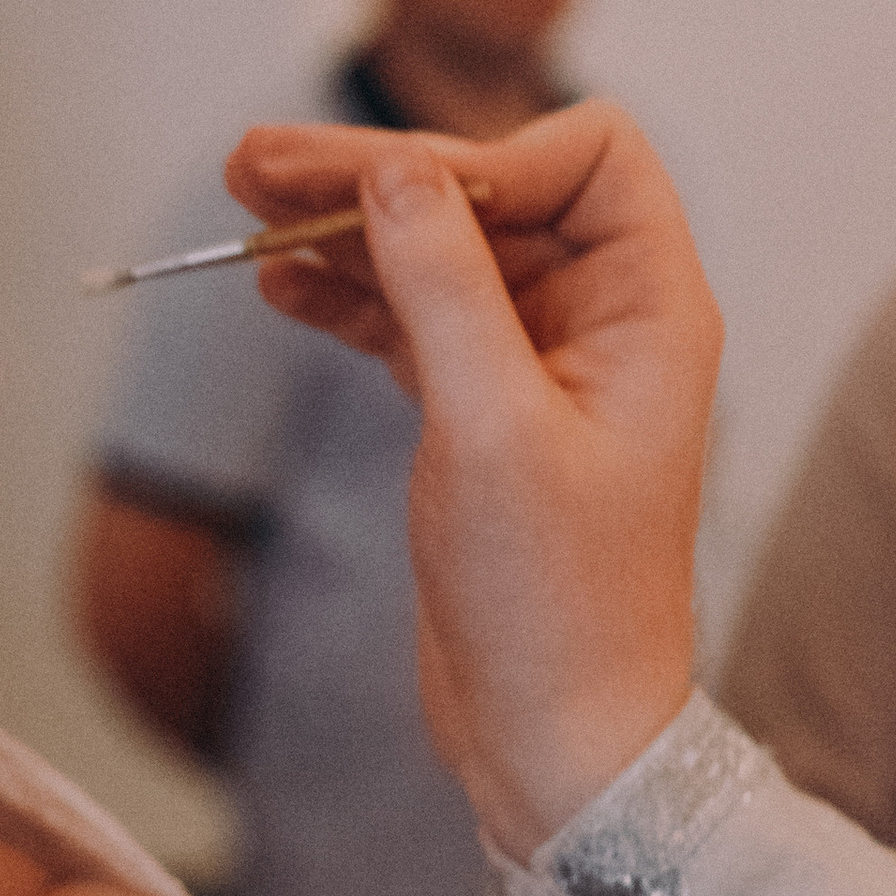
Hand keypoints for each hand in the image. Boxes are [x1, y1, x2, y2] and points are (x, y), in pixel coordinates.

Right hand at [221, 104, 721, 854]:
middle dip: (377, 176)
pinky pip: (412, 324)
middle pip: (492, 196)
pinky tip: (278, 290)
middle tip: (256, 162)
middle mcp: (605, 322)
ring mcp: (539, 369)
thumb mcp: (492, 431)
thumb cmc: (557, 605)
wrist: (557, 740)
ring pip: (439, 257)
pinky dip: (347, 300)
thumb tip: (397, 172)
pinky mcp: (482, 417)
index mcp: (651, 308)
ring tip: (244, 209)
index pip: (587, 156)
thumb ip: (445, 289)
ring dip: (344, 232)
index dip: (489, 158)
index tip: (391, 197)